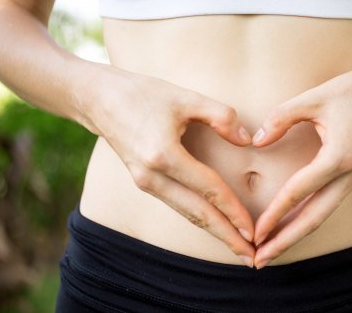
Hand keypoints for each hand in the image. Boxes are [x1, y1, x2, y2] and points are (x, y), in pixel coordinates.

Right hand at [81, 66, 255, 266]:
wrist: (97, 99)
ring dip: (214, 232)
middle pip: (197, 215)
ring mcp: (145, 182)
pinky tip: (215, 225)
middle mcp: (152, 177)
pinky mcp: (144, 182)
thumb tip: (247, 141)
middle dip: (227, 237)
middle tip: (252, 258)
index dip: (234, 211)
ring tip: (238, 247)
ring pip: (187, 214)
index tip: (254, 230)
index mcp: (163, 155)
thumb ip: (221, 116)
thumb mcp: (185, 97)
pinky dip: (199, 218)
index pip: (208, 190)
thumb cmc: (142, 94)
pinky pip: (177, 205)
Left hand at [250, 67, 351, 268]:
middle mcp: (350, 175)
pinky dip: (309, 218)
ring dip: (297, 234)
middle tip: (260, 261)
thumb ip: (281, 118)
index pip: (298, 192)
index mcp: (339, 157)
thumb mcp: (314, 97)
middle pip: (314, 219)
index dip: (274, 214)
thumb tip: (257, 141)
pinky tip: (293, 225)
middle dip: (285, 241)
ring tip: (272, 250)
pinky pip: (329, 203)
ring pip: (322, 215)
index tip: (254, 234)